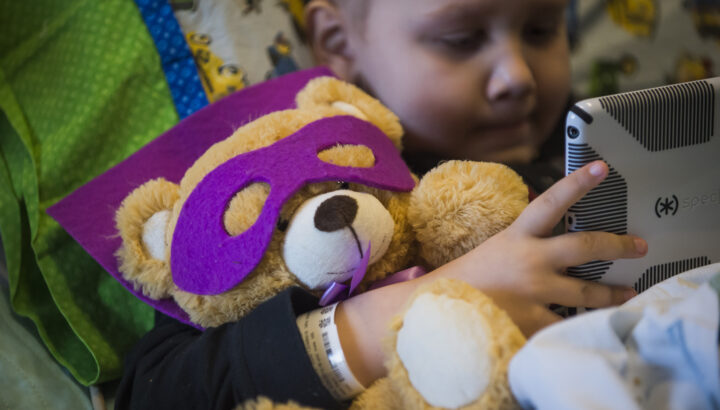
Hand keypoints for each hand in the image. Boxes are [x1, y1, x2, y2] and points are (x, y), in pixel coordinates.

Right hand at [434, 160, 647, 335]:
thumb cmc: (469, 277)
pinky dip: (581, 325)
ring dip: (611, 293)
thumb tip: (557, 236)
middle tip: (640, 246)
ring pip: (586, 292)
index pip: (550, 202)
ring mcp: (533, 292)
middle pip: (585, 246)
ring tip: (628, 292)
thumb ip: (527, 242)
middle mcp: (530, 261)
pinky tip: (594, 327)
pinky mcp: (532, 320)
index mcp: (518, 237)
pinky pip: (566, 323)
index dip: (578, 183)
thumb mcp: (498, 248)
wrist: (442, 309)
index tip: (602, 168)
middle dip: (618, 245)